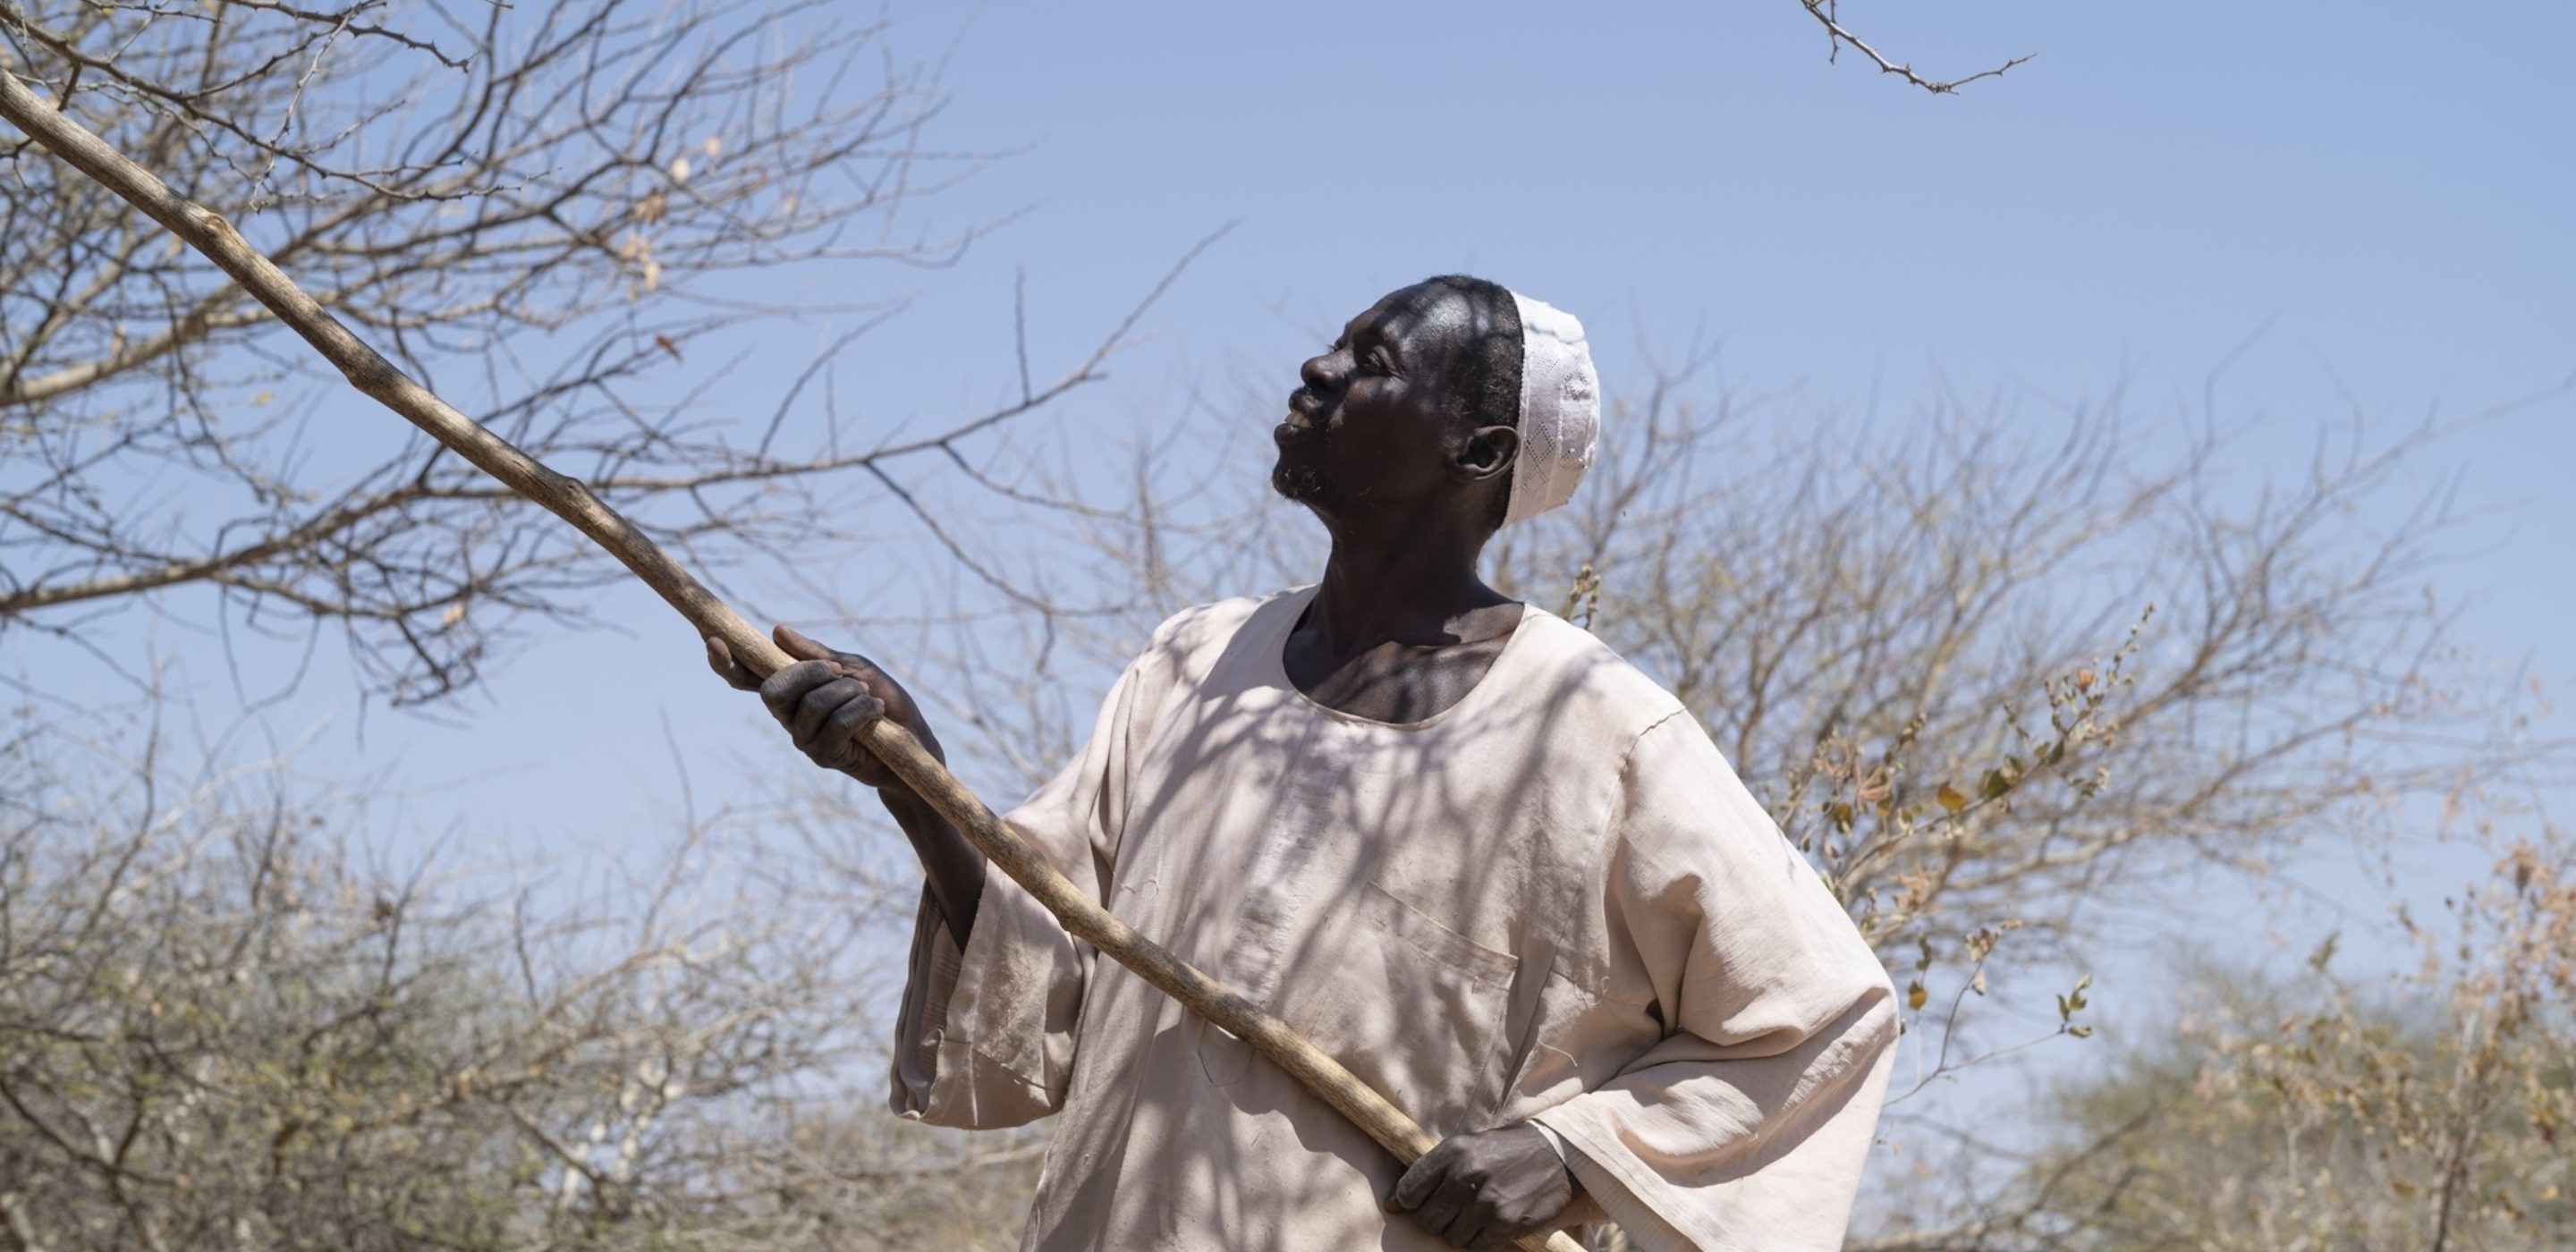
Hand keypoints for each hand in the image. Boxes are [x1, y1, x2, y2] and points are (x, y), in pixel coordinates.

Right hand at [706, 624, 941, 790]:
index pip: (747, 677)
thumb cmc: (881, 700)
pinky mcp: (825, 756)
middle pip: (772, 691)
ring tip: (869, 694)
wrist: (915, 740)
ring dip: (846, 692)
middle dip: (807, 673)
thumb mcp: (853, 668)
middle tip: (838, 670)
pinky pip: (835, 726)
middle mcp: (789, 716)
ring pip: (810, 706)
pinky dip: (860, 710)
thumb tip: (777, 632)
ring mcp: (804, 739)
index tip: (711, 639)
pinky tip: (876, 711)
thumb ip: (817, 654)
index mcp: (791, 690)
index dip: (726, 662)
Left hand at [1387, 1125, 1579, 1249]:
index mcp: (1453, 1152)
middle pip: (1427, 1220)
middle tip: (1448, 1214)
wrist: (1558, 1155)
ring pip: (1450, 1238)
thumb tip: (1397, 1201)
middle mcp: (1466, 1176)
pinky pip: (1476, 1247)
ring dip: (1457, 1233)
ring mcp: (1486, 1202)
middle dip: (1432, 1221)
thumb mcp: (1470, 1144)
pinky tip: (1489, 1225)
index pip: (1409, 1191)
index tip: (1407, 1207)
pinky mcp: (1506, 1223)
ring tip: (1473, 1217)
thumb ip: (1435, 1168)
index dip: (1405, 1203)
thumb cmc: (1508, 1149)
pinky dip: (1478, 1241)